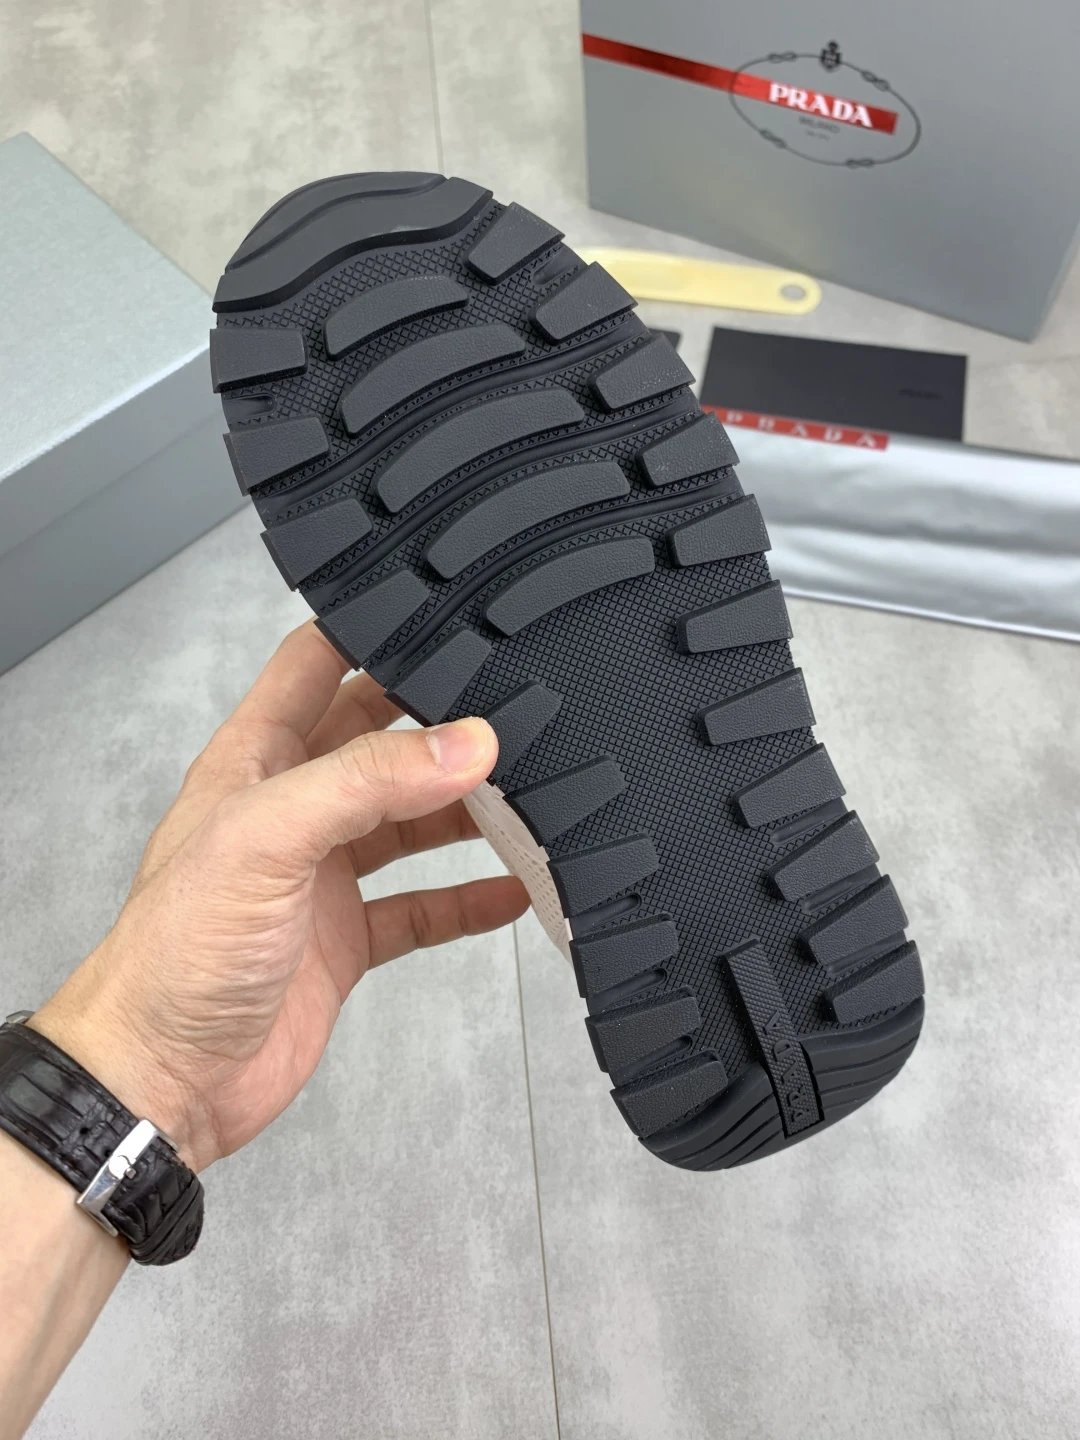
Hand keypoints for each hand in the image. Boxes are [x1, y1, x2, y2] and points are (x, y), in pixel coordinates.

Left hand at [29, 622, 526, 1171]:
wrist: (163, 1081)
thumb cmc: (173, 957)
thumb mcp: (267, 839)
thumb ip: (366, 782)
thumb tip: (463, 742)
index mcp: (254, 762)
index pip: (314, 667)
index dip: (371, 634)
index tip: (444, 618)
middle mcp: (291, 811)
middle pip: (378, 742)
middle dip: (439, 724)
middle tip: (509, 712)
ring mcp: (320, 876)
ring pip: (408, 823)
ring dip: (464, 810)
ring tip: (529, 797)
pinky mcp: (346, 940)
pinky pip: (421, 906)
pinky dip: (468, 898)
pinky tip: (510, 889)